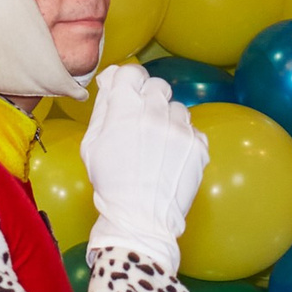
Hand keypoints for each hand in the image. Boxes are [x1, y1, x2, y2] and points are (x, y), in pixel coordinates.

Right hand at [81, 63, 208, 275]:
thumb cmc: (110, 182)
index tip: (128, 92)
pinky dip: (183, 138)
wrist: (141, 218)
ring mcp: (180, 129)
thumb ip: (104, 107)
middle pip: (158, 85)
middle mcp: (156, 113)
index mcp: (126, 110)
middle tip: (142, 121)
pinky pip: (192, 129)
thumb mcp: (92, 144)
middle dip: (149, 98)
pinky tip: (170, 156)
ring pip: (177, 107)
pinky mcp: (198, 146)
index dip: (129, 81)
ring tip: (157, 144)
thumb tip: (112, 80)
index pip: (132, 73)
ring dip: (168, 118)